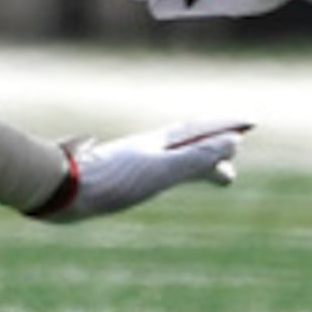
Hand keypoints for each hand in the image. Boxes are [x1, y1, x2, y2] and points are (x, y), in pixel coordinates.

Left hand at [31, 119, 251, 221]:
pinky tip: (160, 179)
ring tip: (208, 167)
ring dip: (195, 158)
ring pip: (173, 157)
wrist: (62, 189)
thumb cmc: (110, 181)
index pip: (201, 131)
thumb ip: (195, 158)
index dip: (226, 127)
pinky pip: (157, 170)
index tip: (250, 122)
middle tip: (238, 145)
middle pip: (190, 143)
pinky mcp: (119, 179)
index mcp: (160, 144)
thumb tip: (232, 143)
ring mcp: (133, 163)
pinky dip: (172, 172)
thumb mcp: (160, 170)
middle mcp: (148, 149)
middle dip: (216, 143)